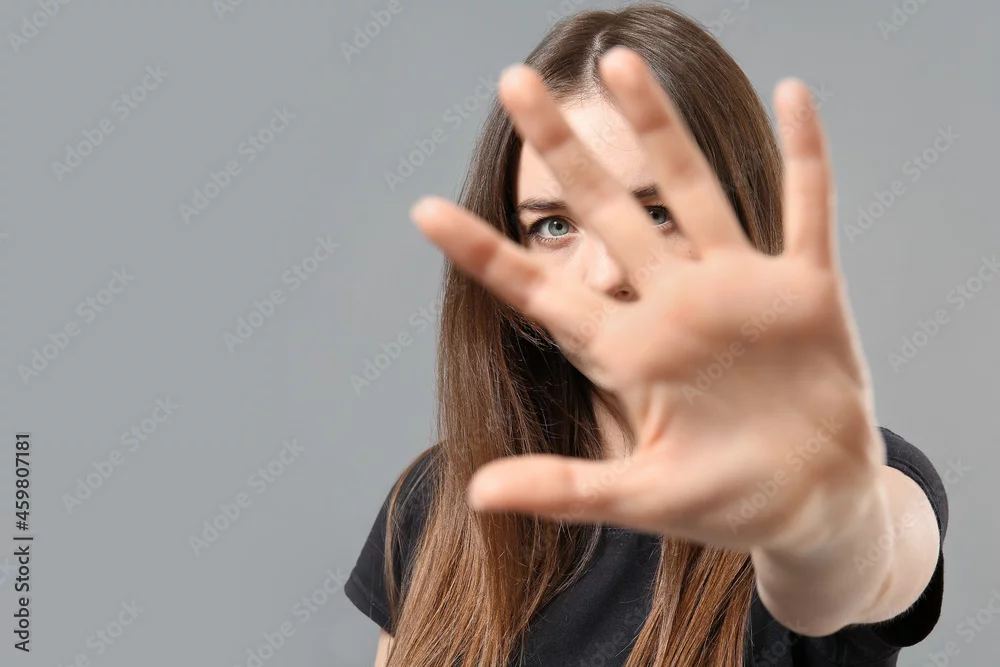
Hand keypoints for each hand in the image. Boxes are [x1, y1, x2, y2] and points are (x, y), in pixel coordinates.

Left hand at [409, 47, 885, 554]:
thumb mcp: (642, 497)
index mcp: (626, 352)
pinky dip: (808, 154)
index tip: (423, 210)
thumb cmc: (723, 503)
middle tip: (512, 85)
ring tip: (617, 62)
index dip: (483, 252)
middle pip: (606, 213)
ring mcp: (738, 289)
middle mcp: (673, 305)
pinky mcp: (805, 290)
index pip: (541, 291)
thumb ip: (566, 488)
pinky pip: (808, 207)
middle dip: (562, 151)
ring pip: (692, 189)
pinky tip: (794, 92)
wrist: (812, 504)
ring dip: (660, 126)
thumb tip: (474, 495)